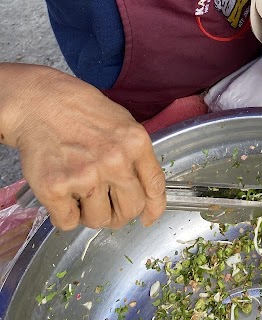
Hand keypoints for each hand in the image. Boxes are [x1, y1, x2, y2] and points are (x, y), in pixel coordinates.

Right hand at [0, 64, 165, 230]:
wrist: (42, 103)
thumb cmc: (82, 112)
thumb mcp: (123, 124)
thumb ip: (137, 157)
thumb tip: (149, 193)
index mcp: (135, 143)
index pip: (154, 187)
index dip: (153, 208)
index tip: (148, 217)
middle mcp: (115, 161)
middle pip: (129, 210)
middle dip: (119, 213)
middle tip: (105, 203)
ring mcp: (85, 176)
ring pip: (98, 221)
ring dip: (90, 213)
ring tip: (80, 191)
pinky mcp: (55, 188)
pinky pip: (68, 222)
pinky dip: (64, 214)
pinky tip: (62, 192)